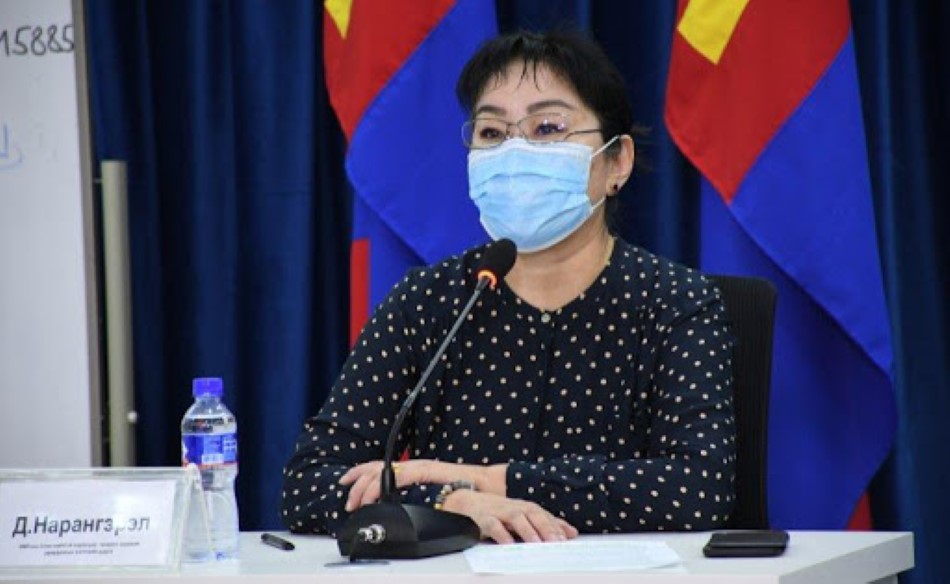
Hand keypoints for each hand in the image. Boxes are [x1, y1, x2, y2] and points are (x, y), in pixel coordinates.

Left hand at [339, 459, 506, 511]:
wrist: (485, 485)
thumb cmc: (462, 489)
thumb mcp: (431, 492)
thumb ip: (415, 493)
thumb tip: (397, 504)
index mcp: (412, 468)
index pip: (380, 467)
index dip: (359, 473)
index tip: (345, 482)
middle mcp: (413, 464)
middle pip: (376, 469)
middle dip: (357, 484)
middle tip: (349, 501)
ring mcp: (419, 466)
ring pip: (384, 473)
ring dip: (367, 488)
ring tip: (358, 503)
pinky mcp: (426, 472)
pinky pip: (400, 477)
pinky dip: (386, 486)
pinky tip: (378, 496)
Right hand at [442, 489, 578, 543]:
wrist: (470, 500)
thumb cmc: (501, 511)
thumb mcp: (525, 515)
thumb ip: (547, 523)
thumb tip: (572, 533)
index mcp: (526, 507)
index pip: (544, 515)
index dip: (556, 526)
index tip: (567, 538)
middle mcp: (515, 507)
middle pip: (533, 514)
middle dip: (545, 527)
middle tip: (556, 542)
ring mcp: (500, 511)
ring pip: (516, 518)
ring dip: (527, 531)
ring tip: (536, 543)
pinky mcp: (485, 517)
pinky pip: (494, 525)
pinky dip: (501, 534)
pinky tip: (508, 543)